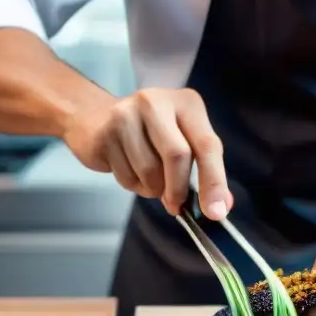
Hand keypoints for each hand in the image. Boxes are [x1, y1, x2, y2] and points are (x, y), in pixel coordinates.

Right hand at [61, 87, 232, 218]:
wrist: (94, 117)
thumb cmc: (150, 134)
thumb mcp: (184, 141)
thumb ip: (205, 170)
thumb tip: (222, 205)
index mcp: (186, 103)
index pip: (207, 144)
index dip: (214, 181)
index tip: (216, 212)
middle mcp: (156, 102)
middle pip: (177, 155)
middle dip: (179, 189)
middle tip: (177, 206)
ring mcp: (126, 116)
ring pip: (150, 171)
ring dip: (154, 189)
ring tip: (150, 179)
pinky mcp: (105, 134)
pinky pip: (127, 177)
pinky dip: (134, 186)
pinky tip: (130, 170)